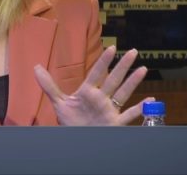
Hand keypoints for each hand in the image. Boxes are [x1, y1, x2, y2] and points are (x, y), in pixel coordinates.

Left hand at [34, 46, 151, 125]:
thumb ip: (49, 85)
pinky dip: (140, 109)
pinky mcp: (115, 123)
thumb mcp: (59, 103)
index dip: (104, 61)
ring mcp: (109, 110)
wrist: (77, 139)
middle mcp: (101, 98)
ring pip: (123, 93)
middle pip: (114, 79)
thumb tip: (36, 67)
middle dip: (123, 66)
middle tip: (132, 51)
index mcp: (88, 92)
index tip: (112, 48)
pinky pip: (129, 115)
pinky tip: (150, 100)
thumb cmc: (71, 121)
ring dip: (133, 82)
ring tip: (143, 69)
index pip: (97, 73)